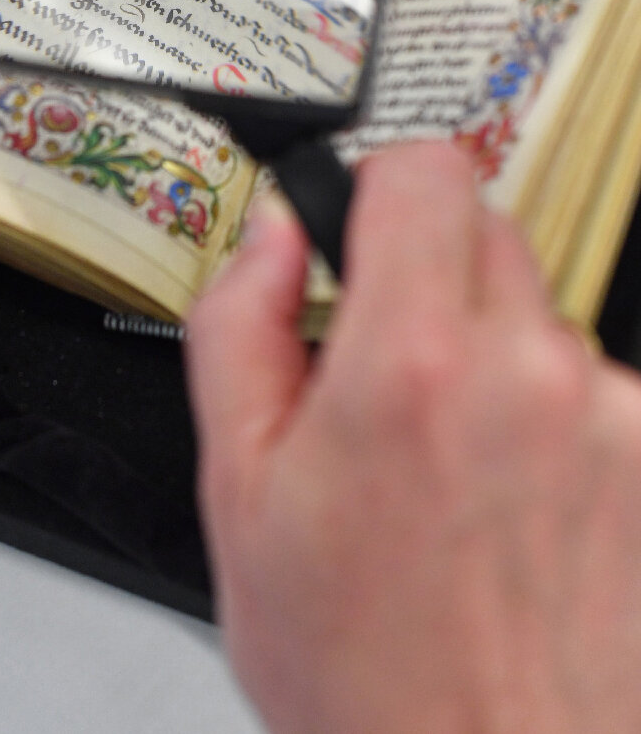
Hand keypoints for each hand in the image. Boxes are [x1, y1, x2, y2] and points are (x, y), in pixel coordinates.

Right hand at [187, 141, 640, 733]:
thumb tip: (271, 237)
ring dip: (493, 354)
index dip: (380, 185)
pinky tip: (515, 502)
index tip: (364, 225)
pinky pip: (592, 383)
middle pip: (485, 230)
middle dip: (429, 275)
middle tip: (393, 368)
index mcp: (409, 366)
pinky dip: (551, 414)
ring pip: (538, 312)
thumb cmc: (363, 670)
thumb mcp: (239, 493)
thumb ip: (241, 327)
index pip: (423, 172)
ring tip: (455, 466)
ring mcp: (606, 415)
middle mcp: (526, 373)